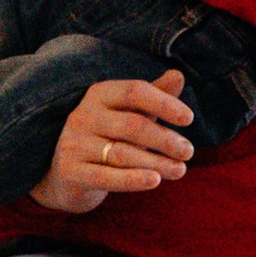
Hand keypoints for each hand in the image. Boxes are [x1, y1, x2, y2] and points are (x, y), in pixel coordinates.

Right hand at [30, 71, 191, 208]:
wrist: (66, 174)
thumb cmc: (107, 138)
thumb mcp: (130, 114)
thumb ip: (153, 97)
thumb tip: (178, 75)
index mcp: (99, 94)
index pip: (135, 91)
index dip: (164, 103)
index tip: (189, 119)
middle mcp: (83, 115)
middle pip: (133, 125)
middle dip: (165, 139)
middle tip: (189, 152)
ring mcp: (73, 143)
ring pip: (123, 153)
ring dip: (157, 163)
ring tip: (181, 170)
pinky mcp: (70, 172)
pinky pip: (107, 177)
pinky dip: (133, 180)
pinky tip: (155, 181)